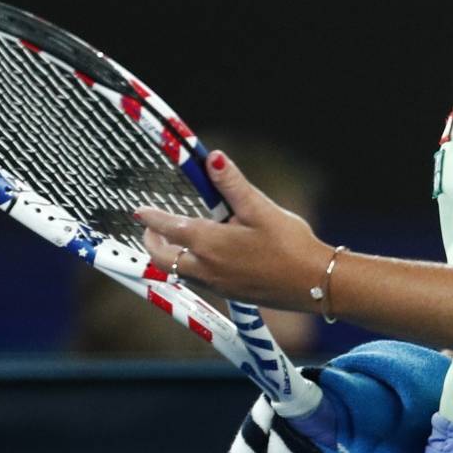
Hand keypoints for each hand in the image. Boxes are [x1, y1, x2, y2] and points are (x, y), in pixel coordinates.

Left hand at [136, 150, 333, 310]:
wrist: (313, 284)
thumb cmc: (290, 245)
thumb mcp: (261, 209)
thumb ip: (233, 185)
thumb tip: (214, 159)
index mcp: (209, 242)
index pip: (169, 227)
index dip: (151, 217)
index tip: (139, 211)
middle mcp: (205, 267)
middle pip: (162, 257)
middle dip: (152, 241)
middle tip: (151, 227)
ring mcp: (216, 284)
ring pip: (177, 271)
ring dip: (169, 255)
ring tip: (175, 239)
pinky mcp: (229, 293)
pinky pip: (196, 279)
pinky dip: (188, 266)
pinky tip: (206, 257)